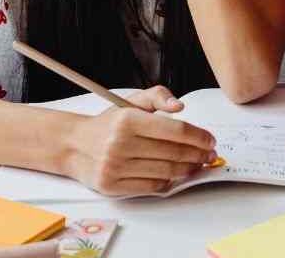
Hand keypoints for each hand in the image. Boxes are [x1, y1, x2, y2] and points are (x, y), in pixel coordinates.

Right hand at [62, 85, 217, 195]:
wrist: (75, 145)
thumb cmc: (109, 124)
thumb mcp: (131, 102)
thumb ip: (158, 96)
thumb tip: (180, 106)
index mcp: (127, 120)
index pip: (175, 130)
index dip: (198, 136)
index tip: (210, 140)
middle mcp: (120, 144)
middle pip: (174, 153)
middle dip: (198, 154)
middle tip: (209, 154)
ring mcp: (115, 167)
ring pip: (166, 172)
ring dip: (188, 169)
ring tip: (196, 164)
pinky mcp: (112, 186)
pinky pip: (152, 187)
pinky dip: (168, 182)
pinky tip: (175, 174)